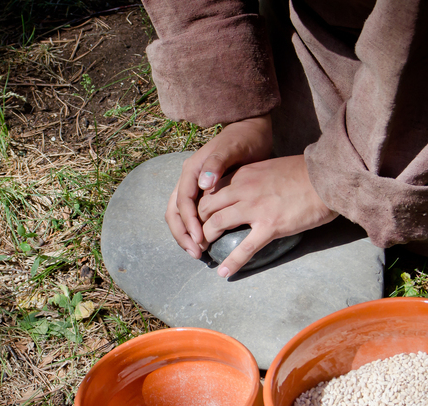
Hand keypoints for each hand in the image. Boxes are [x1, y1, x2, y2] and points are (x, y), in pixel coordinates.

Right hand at [165, 115, 272, 258]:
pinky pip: (192, 213)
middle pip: (175, 212)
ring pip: (180, 215)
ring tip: (198, 252)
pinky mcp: (205, 192)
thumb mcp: (232, 148)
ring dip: (186, 234)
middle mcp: (189, 179)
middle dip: (183, 234)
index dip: (189, 223)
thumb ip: (217, 163)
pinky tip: (205, 241)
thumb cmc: (244, 138)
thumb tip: (203, 184)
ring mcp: (195, 186)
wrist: (252, 129)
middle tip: (196, 253)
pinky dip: (195, 229)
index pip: (182, 202)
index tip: (200, 239)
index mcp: (191, 170)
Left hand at [197, 154, 337, 276]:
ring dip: (207, 239)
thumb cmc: (304, 174)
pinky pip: (244, 248)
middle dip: (197, 223)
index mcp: (243, 174)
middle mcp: (244, 189)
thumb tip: (243, 193)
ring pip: (217, 224)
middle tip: (199, 236)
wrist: (328, 178)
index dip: (201, 205)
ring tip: (205, 250)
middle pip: (206, 207)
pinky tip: (223, 272)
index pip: (210, 189)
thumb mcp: (269, 168)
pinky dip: (231, 262)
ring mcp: (255, 208)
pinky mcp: (270, 226)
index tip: (200, 216)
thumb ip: (252, 179)